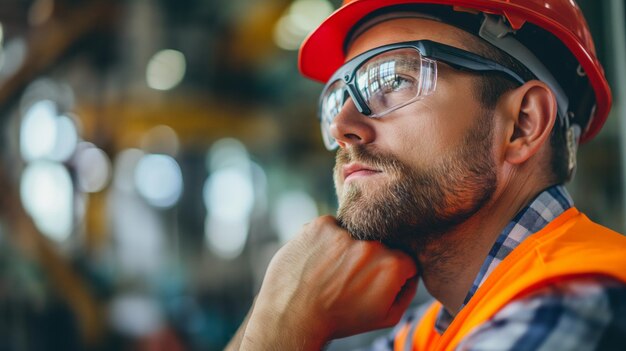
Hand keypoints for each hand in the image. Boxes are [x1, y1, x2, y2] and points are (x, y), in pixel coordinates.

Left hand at [240, 216, 417, 349]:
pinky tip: (317, 259)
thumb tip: (411, 273)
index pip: (404, 259)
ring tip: (329, 271)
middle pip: (378, 245)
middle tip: (348, 279)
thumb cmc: (338, 320)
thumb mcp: (384, 317)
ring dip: (345, 248)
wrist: (292, 316)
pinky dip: (324, 239)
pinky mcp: (321, 226)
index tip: (373, 283)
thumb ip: (406, 292)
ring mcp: (344, 233)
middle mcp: (371, 245)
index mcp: (392, 266)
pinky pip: (330, 227)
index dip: (390, 273)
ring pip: (353, 234)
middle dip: (367, 260)